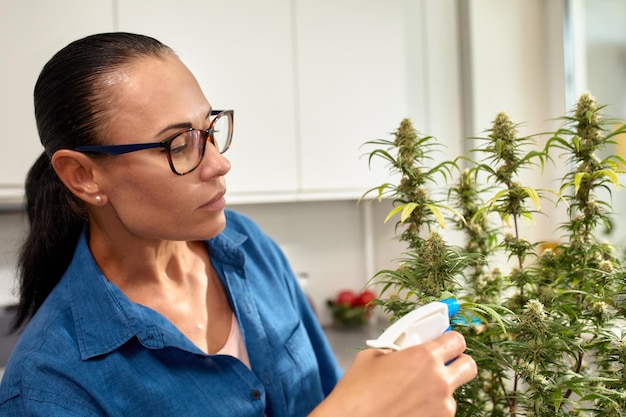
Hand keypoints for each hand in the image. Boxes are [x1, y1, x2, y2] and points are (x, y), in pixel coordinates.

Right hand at [311, 331, 475, 416]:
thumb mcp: (373, 357)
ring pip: (453, 392)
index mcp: (424, 357)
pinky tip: (409, 407)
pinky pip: (442, 412)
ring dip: (439, 389)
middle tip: (441, 364)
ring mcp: (442, 408)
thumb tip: (405, 349)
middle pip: (469, 365)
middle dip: (457, 362)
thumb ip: (397, 350)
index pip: (456, 340)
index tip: (443, 342)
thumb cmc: (355, 393)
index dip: (449, 339)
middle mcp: (439, 381)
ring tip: (412, 393)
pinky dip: (430, 408)